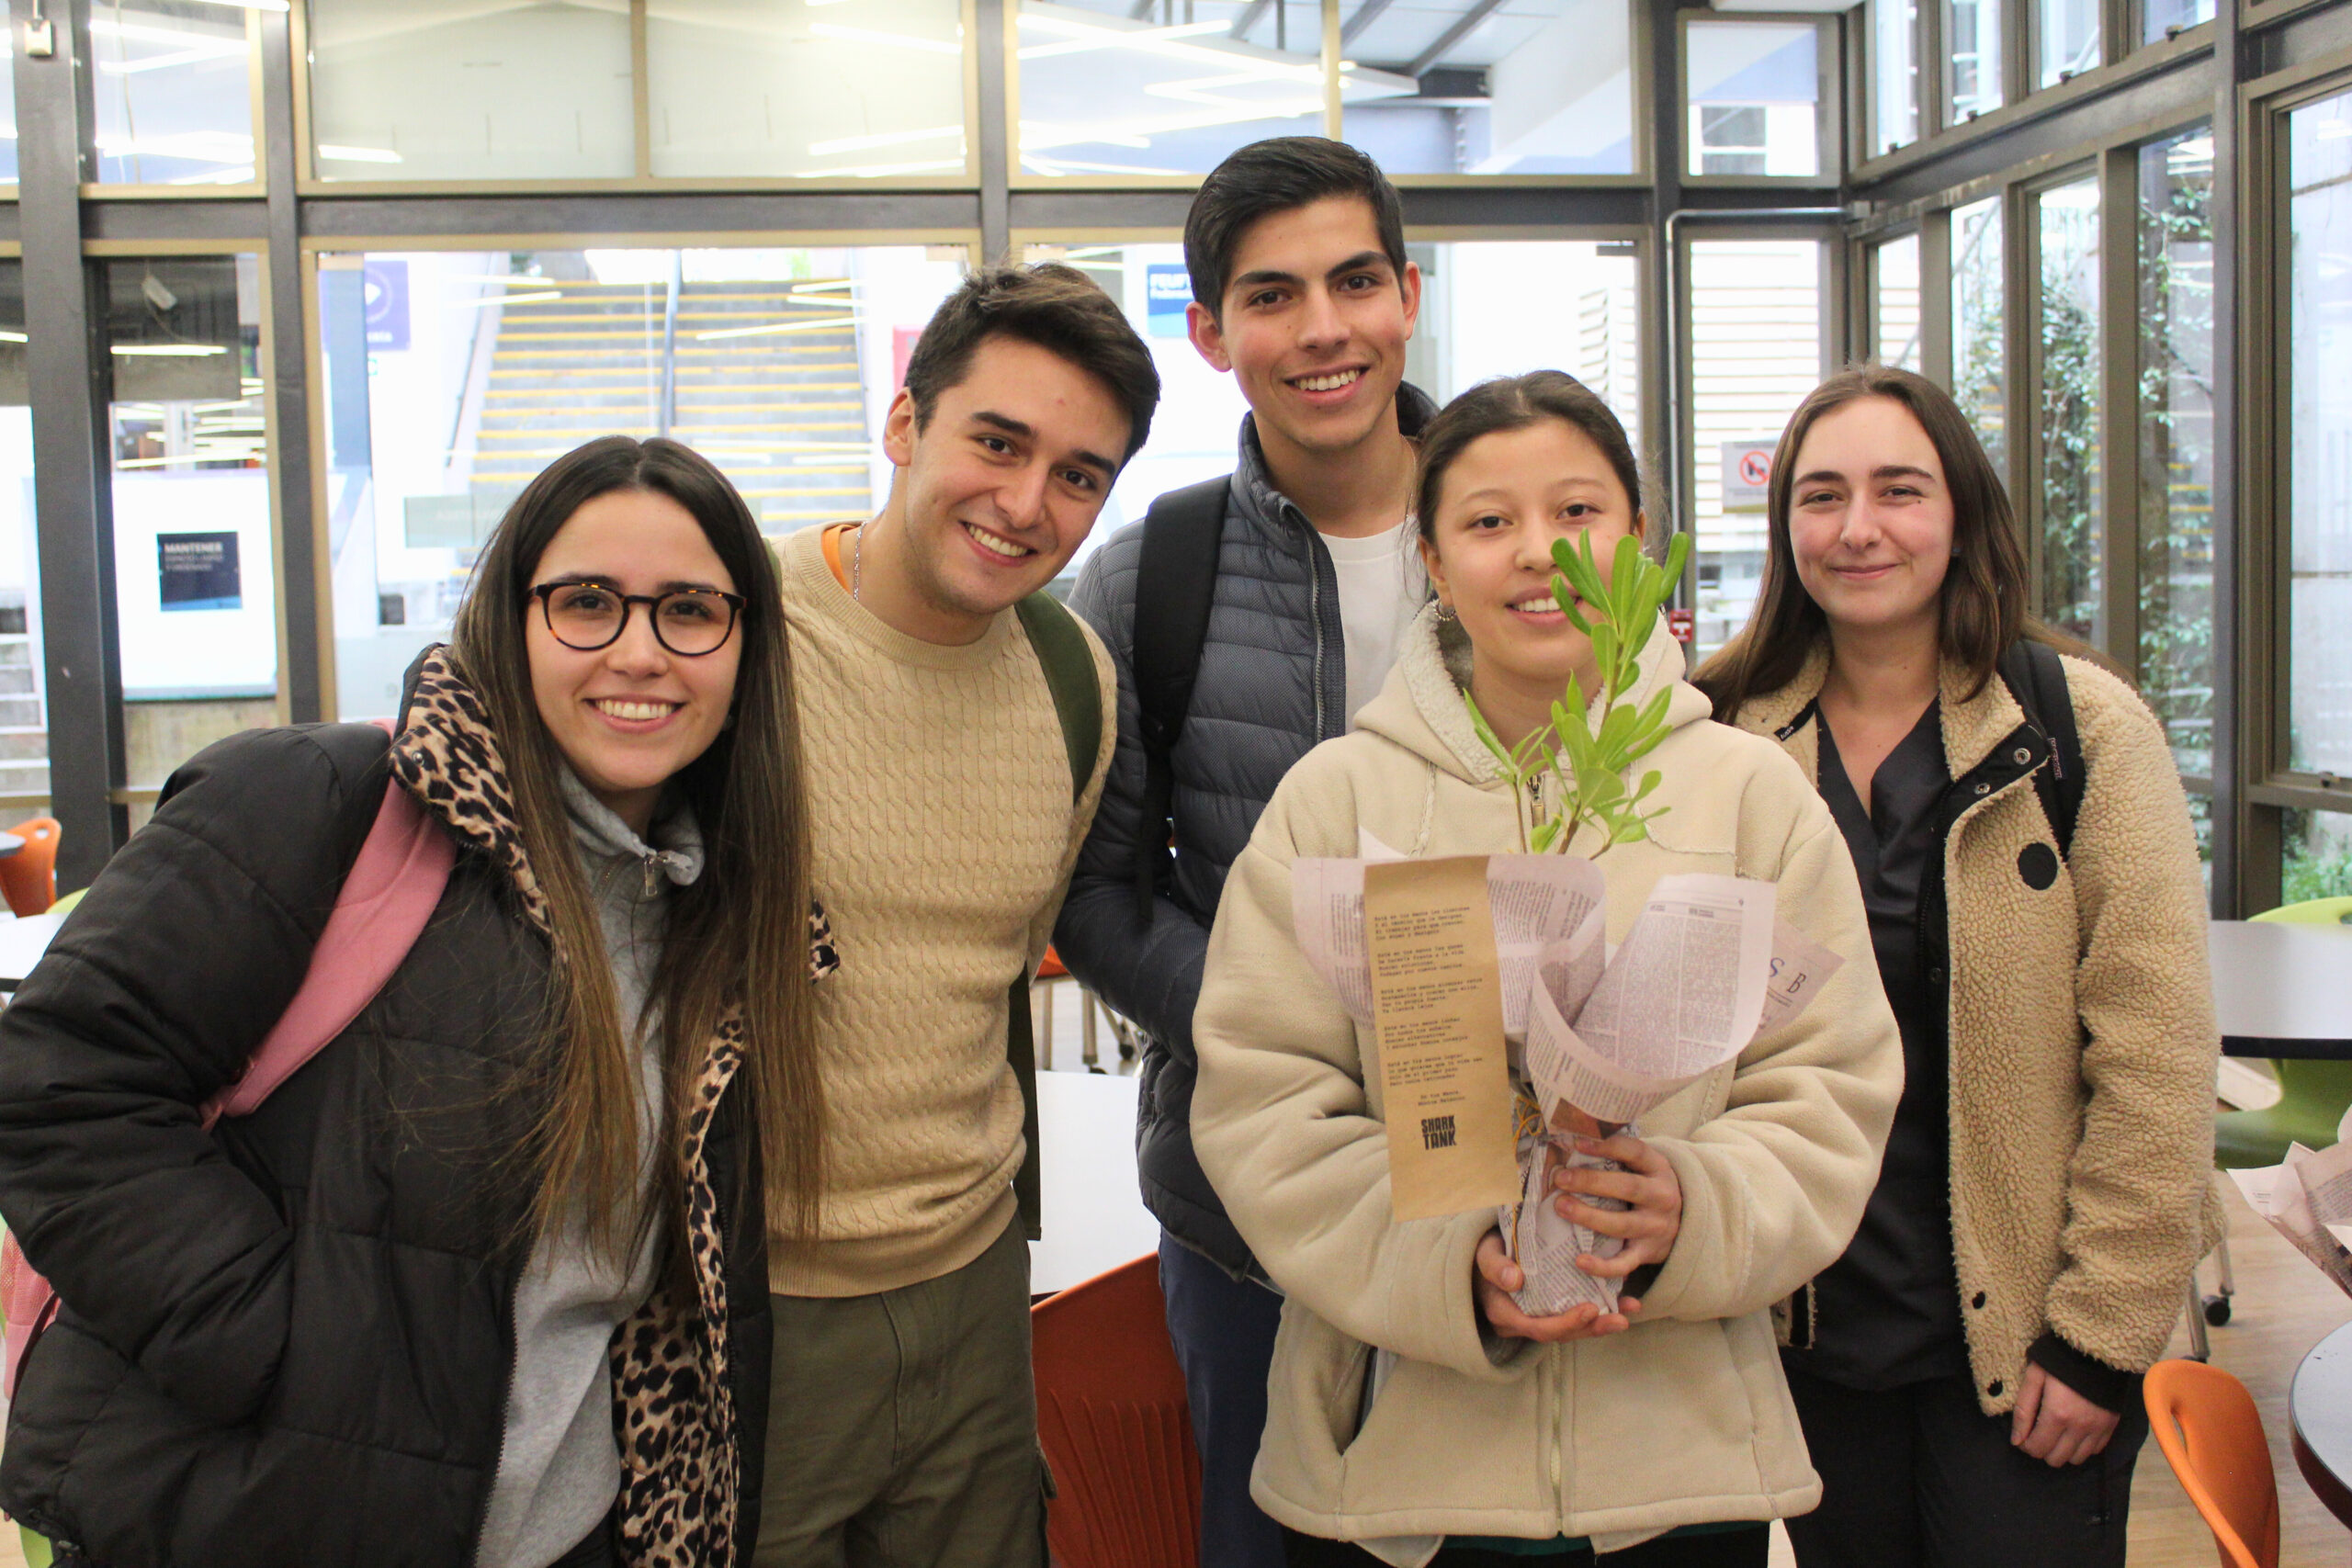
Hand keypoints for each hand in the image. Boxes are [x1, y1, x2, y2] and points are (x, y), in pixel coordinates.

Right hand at [1474, 1231, 1639, 1342]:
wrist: (1488, 1255)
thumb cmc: (1487, 1252)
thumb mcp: (1485, 1253)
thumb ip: (1495, 1265)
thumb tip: (1514, 1280)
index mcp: (1504, 1313)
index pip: (1536, 1328)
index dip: (1565, 1323)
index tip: (1590, 1308)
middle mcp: (1522, 1323)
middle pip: (1559, 1334)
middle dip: (1591, 1328)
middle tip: (1619, 1318)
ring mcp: (1537, 1320)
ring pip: (1570, 1330)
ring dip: (1601, 1324)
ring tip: (1629, 1312)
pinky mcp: (1550, 1312)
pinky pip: (1574, 1318)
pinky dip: (1599, 1313)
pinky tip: (1624, 1303)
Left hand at [1552, 1133, 1682, 1279]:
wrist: (1687, 1223)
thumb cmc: (1649, 1188)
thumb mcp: (1645, 1167)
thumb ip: (1617, 1157)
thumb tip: (1570, 1146)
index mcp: (1658, 1169)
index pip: (1635, 1152)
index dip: (1607, 1146)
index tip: (1577, 1143)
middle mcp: (1661, 1198)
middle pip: (1628, 1188)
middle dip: (1592, 1182)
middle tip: (1561, 1178)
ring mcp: (1655, 1228)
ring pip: (1622, 1224)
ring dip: (1589, 1216)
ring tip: (1561, 1206)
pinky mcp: (1647, 1253)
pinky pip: (1625, 1263)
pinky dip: (1603, 1265)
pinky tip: (1580, 1261)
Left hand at [2009, 1361, 2120, 1465]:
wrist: (2094, 1350)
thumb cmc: (2057, 1362)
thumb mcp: (2033, 1378)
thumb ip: (2023, 1411)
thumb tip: (2016, 1441)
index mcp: (2057, 1415)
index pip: (2037, 1448)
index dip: (2026, 1446)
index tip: (2023, 1437)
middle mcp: (2079, 1427)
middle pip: (2056, 1458)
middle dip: (2042, 1450)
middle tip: (2038, 1435)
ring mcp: (2097, 1429)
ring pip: (2076, 1459)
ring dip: (2062, 1451)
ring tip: (2056, 1435)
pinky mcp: (2110, 1426)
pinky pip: (2095, 1451)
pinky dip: (2082, 1448)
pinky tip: (2074, 1434)